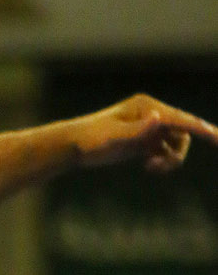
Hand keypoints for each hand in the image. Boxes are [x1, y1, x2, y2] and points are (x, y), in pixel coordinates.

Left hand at [74, 93, 217, 173]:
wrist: (74, 146)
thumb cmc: (90, 140)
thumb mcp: (112, 137)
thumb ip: (136, 130)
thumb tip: (159, 118)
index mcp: (147, 107)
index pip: (179, 118)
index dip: (201, 128)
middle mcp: (152, 114)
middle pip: (182, 131)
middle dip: (178, 151)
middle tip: (158, 166)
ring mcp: (149, 128)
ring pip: (176, 143)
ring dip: (171, 157)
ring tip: (152, 167)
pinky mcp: (144, 141)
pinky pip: (166, 150)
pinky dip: (163, 161)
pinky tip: (149, 167)